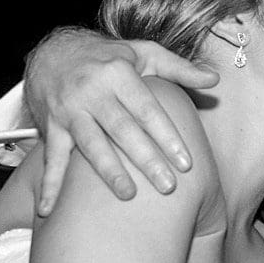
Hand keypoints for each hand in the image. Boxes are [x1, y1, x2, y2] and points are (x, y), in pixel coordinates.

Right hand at [23, 28, 219, 214]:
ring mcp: (69, 110)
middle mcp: (92, 90)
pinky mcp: (51, 125)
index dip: (166, 136)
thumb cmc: (107, 57)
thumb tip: (214, 79)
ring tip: (128, 195)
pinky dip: (49, 185)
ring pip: (90, 144)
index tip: (186, 163)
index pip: (147, 109)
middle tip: (168, 187)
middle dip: (146, 159)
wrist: (52, 51)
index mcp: (118, 73)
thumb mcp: (144, 53)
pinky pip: (51, 158)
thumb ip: (179, 68)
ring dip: (108, 171)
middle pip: (122, 129)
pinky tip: (49, 210)